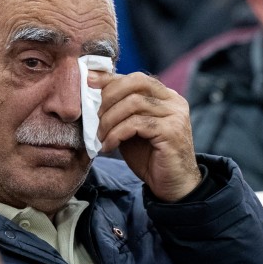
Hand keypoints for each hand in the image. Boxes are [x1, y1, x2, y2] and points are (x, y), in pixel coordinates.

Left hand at [92, 71, 201, 201]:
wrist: (171, 185)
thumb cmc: (149, 157)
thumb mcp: (131, 130)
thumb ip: (120, 111)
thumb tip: (92, 94)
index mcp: (165, 96)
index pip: (135, 78)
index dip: (109, 78)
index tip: (87, 81)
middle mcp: (173, 101)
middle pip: (135, 83)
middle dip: (108, 97)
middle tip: (93, 117)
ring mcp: (175, 114)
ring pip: (133, 103)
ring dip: (109, 120)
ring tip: (99, 137)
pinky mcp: (172, 131)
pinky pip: (136, 124)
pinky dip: (116, 134)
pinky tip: (109, 146)